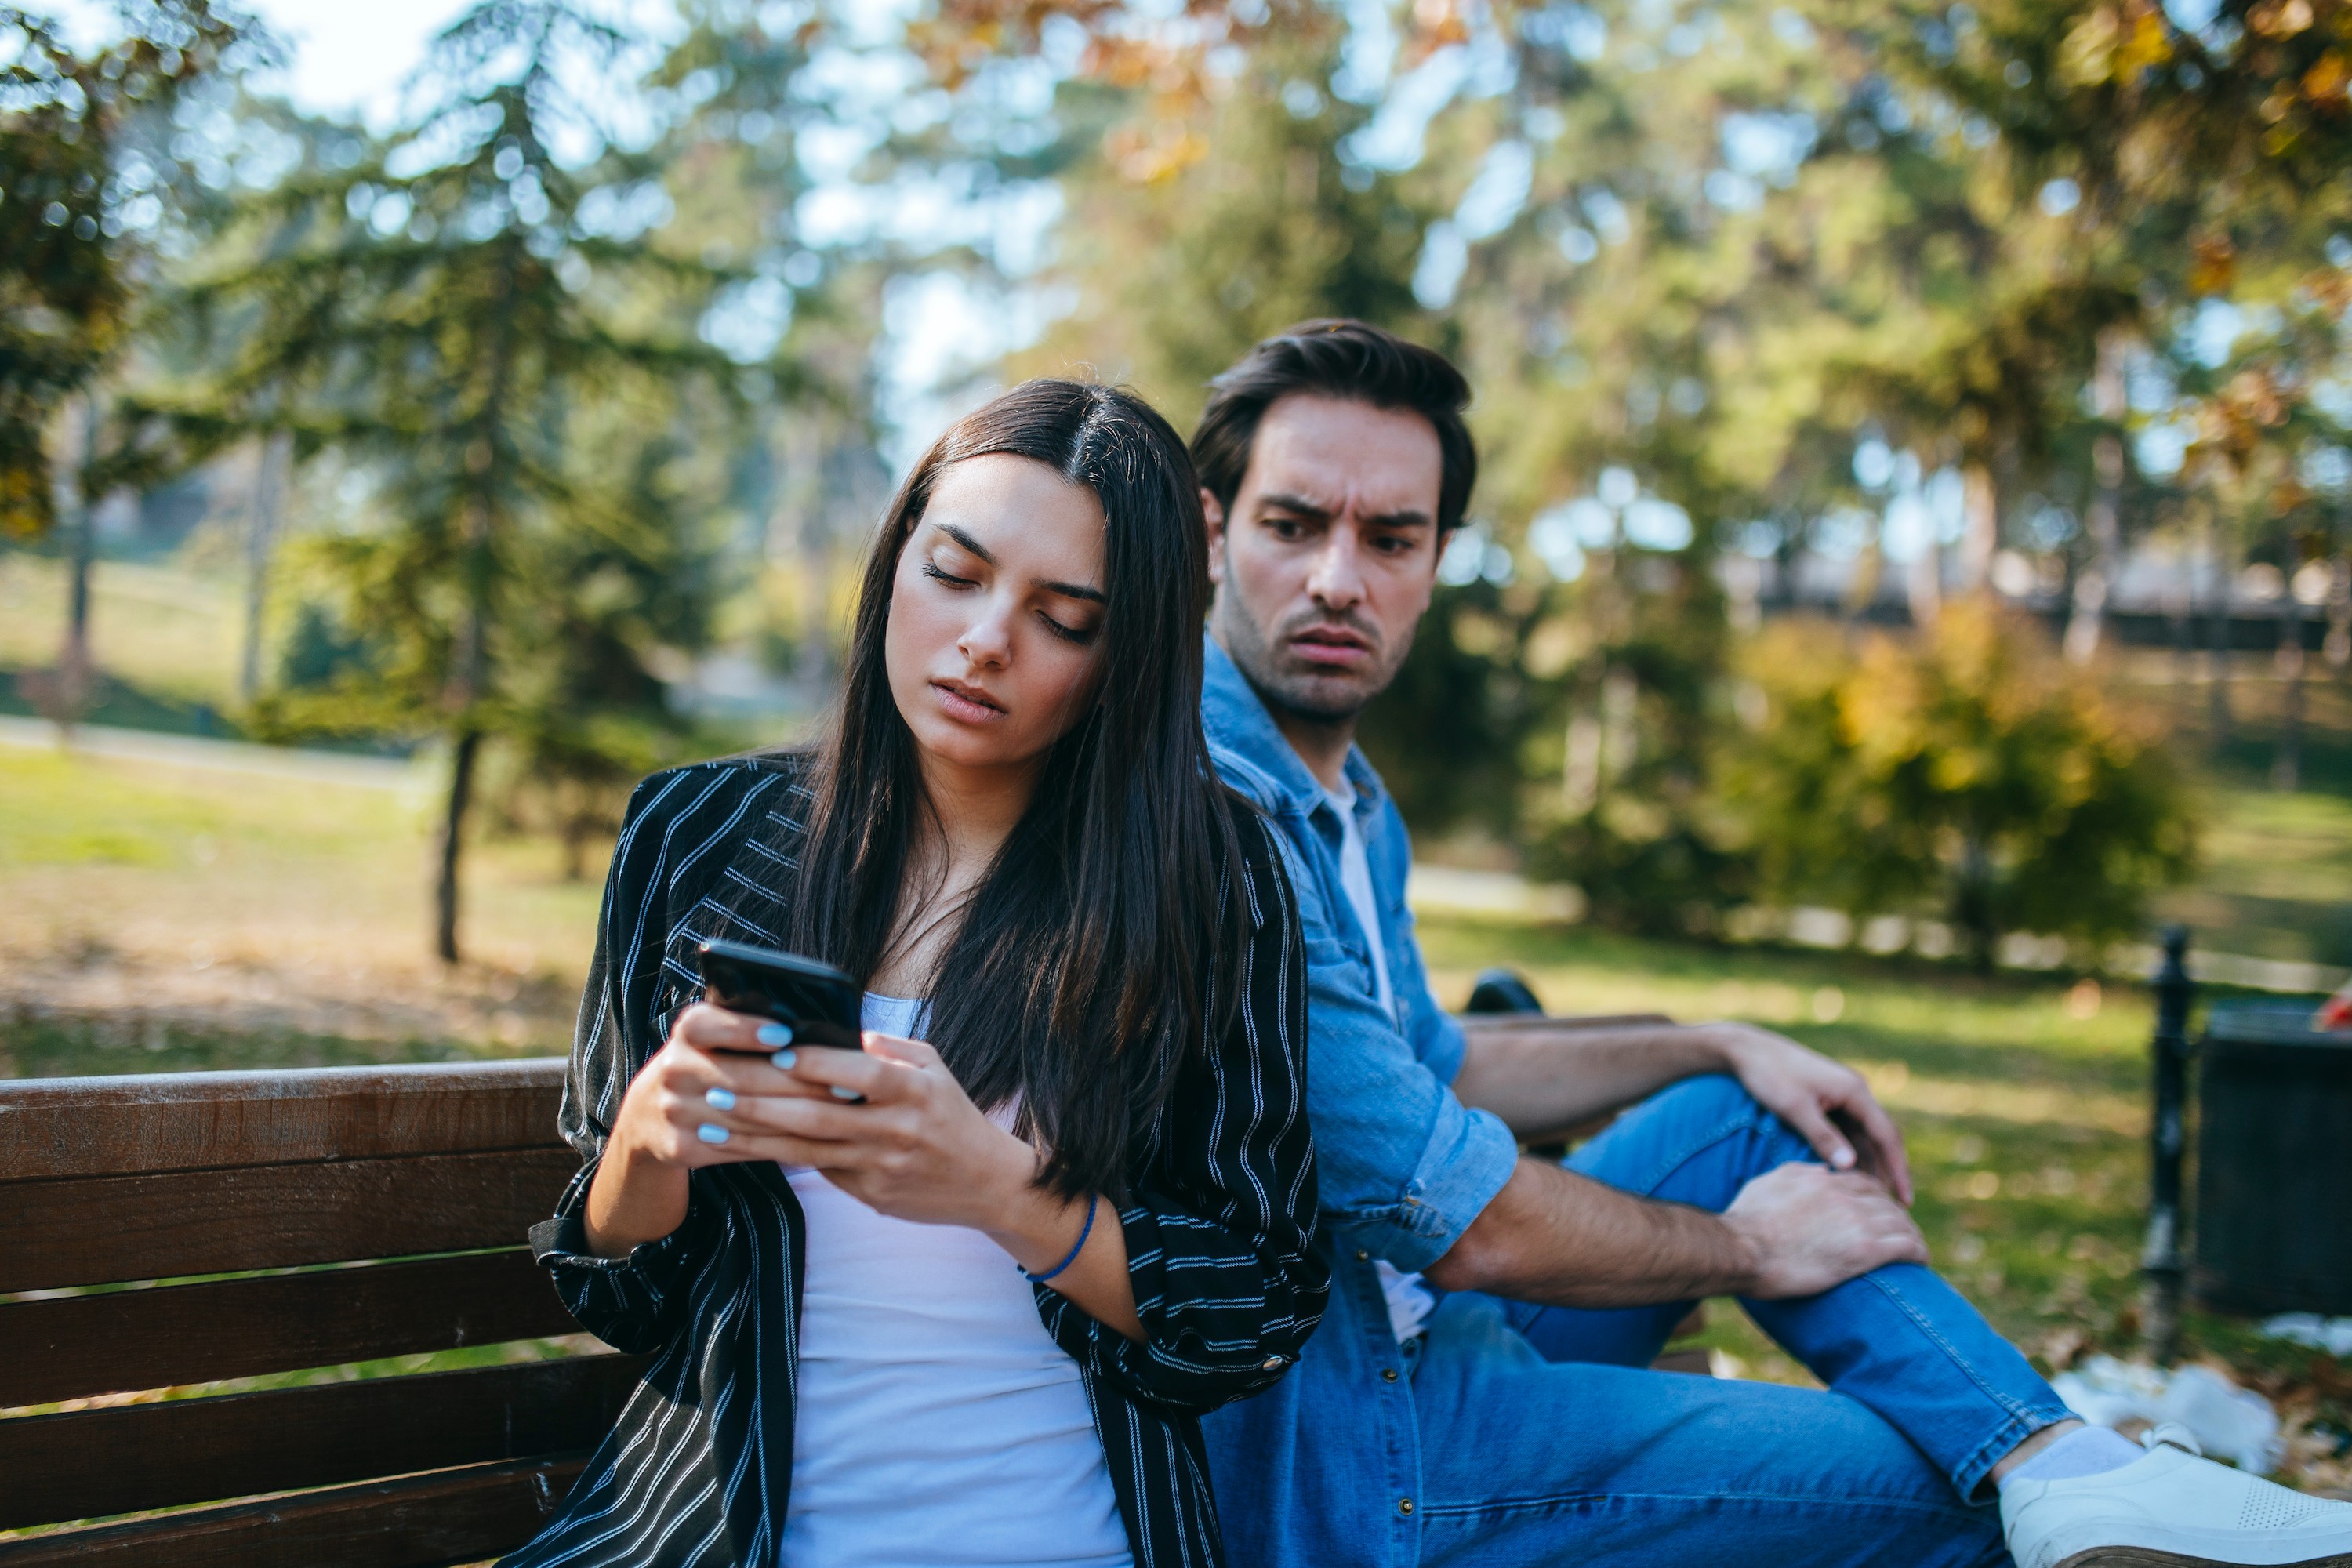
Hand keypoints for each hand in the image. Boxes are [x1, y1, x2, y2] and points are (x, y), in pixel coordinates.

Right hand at [605, 1003, 839, 1170]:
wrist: (648, 1115)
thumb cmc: (706, 1063)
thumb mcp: (714, 1037)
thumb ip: (751, 1027)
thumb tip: (815, 1027)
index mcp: (687, 1032)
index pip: (710, 1024)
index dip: (746, 1029)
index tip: (786, 1034)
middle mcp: (674, 1069)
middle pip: (743, 1077)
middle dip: (799, 1083)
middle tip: (846, 1085)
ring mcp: (674, 1111)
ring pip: (748, 1117)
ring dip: (798, 1117)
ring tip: (840, 1114)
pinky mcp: (681, 1147)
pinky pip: (739, 1147)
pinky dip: (778, 1144)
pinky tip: (813, 1140)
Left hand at [735, 1030, 1040, 1232]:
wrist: (987, 1182)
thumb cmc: (952, 1114)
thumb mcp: (932, 1068)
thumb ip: (886, 1049)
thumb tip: (835, 1032)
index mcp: (914, 1090)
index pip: (858, 1073)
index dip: (815, 1063)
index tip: (774, 1050)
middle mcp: (897, 1130)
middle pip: (818, 1115)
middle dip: (761, 1101)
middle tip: (716, 1086)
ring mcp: (882, 1167)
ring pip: (807, 1150)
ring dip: (754, 1136)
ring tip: (712, 1121)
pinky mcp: (871, 1196)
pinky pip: (818, 1172)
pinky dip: (777, 1159)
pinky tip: (742, 1148)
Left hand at [1701, 1022, 1912, 1203]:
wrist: (1747, 1050)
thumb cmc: (1770, 1076)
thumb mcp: (1795, 1109)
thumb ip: (1822, 1137)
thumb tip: (1850, 1166)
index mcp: (1855, 1091)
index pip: (1887, 1136)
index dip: (1898, 1169)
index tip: (1905, 1199)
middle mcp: (1855, 1092)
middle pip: (1881, 1137)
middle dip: (1889, 1171)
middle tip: (1896, 1208)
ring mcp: (1842, 1096)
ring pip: (1864, 1136)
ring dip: (1870, 1164)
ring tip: (1874, 1200)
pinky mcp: (1828, 1101)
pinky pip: (1848, 1131)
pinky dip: (1851, 1153)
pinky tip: (1848, 1177)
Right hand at [1721, 1162, 1928, 1297]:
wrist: (1742, 1249)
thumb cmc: (1746, 1221)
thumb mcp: (1767, 1185)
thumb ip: (1796, 1174)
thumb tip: (1820, 1171)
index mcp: (1823, 1180)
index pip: (1863, 1182)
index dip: (1876, 1197)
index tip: (1879, 1211)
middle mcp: (1845, 1196)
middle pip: (1886, 1201)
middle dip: (1897, 1215)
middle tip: (1902, 1232)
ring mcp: (1857, 1222)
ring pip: (1901, 1222)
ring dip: (1912, 1235)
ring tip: (1917, 1248)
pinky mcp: (1865, 1250)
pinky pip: (1906, 1246)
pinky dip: (1918, 1252)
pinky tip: (1922, 1260)